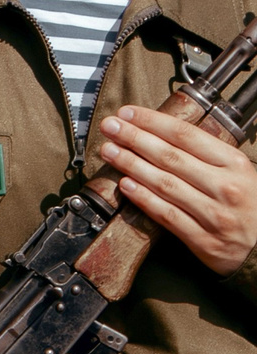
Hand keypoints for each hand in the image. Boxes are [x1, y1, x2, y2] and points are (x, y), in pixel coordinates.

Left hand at [100, 106, 256, 274]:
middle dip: (135, 138)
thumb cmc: (249, 205)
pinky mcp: (205, 240)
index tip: (128, 113)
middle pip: (171, 157)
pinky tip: (125, 185)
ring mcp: (215, 215)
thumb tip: (161, 131)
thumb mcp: (239, 172)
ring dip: (132, 165)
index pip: (187, 136)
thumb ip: (207, 155)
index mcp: (235, 164)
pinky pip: (168, 215)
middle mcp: (226, 187)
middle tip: (110, 127)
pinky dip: (144, 199)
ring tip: (109, 151)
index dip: (153, 122)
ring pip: (165, 184)